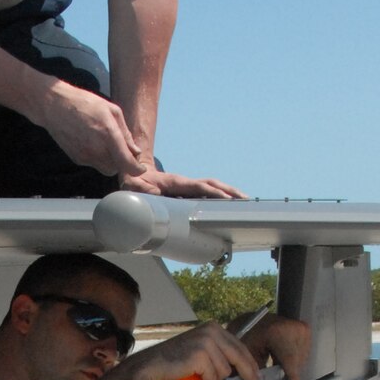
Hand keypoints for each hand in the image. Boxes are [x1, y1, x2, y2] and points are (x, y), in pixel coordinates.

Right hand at [37, 80, 144, 177]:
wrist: (54, 106)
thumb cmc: (84, 103)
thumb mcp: (112, 110)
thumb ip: (125, 133)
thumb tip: (135, 151)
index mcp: (108, 134)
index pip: (126, 163)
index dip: (136, 169)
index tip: (139, 168)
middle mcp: (96, 148)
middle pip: (117, 169)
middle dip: (122, 162)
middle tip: (122, 149)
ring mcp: (85, 156)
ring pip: (105, 169)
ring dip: (110, 162)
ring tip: (106, 144)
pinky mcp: (77, 158)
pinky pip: (93, 164)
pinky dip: (98, 158)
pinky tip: (92, 142)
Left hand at [119, 164, 246, 199]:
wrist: (134, 174)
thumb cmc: (134, 181)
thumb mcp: (133, 185)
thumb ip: (142, 189)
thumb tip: (154, 195)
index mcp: (176, 182)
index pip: (199, 186)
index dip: (213, 193)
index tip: (227, 200)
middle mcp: (186, 183)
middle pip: (213, 184)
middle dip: (230, 192)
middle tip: (246, 200)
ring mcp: (188, 187)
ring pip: (213, 187)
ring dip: (230, 193)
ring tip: (246, 202)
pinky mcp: (188, 192)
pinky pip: (208, 193)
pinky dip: (221, 197)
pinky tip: (230, 205)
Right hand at [130, 321, 260, 379]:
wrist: (151, 368)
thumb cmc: (174, 364)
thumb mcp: (200, 352)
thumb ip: (219, 355)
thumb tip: (242, 371)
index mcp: (213, 327)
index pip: (240, 346)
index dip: (249, 364)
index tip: (255, 376)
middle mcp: (212, 330)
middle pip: (239, 356)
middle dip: (247, 374)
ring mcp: (206, 341)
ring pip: (225, 370)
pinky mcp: (201, 354)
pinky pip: (214, 376)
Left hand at [242, 313, 310, 379]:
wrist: (254, 319)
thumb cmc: (249, 333)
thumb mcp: (249, 351)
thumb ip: (259, 369)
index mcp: (279, 332)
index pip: (290, 359)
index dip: (292, 376)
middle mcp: (294, 328)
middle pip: (298, 360)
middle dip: (289, 372)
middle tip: (280, 379)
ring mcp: (302, 328)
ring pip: (302, 357)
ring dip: (292, 365)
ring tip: (279, 365)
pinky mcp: (305, 329)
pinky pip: (304, 351)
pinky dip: (294, 357)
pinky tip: (283, 357)